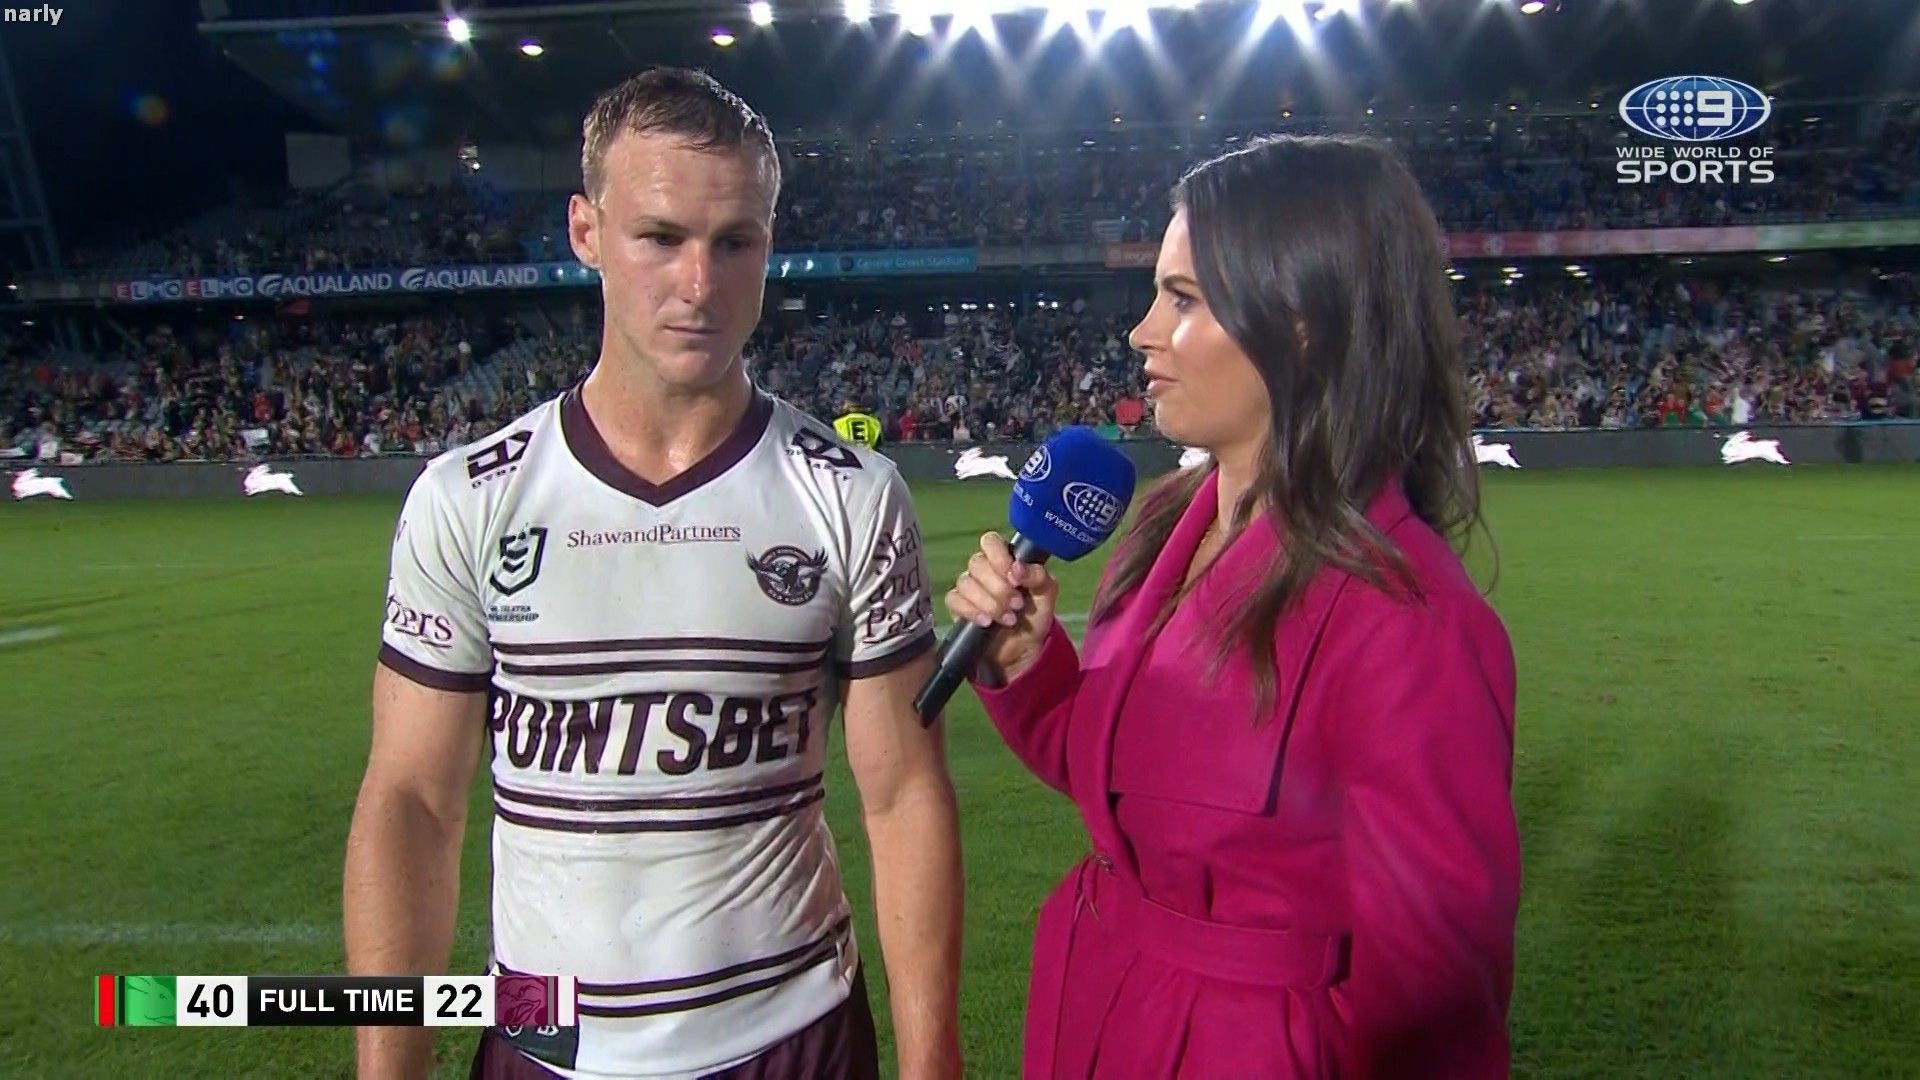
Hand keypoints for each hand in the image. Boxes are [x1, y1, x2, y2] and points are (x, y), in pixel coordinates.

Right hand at [943, 530, 1057, 682]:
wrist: (1023, 647)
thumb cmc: (1034, 614)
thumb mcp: (1046, 594)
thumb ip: (1038, 576)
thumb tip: (1017, 568)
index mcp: (1004, 559)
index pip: (990, 542)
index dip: (999, 557)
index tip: (1014, 577)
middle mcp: (983, 569)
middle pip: (977, 564)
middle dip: (999, 588)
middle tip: (1017, 605)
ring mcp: (969, 587)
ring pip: (966, 583)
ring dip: (989, 602)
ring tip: (1008, 619)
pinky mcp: (958, 606)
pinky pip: (955, 600)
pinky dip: (972, 611)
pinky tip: (987, 622)